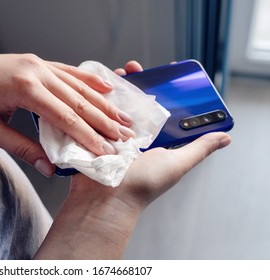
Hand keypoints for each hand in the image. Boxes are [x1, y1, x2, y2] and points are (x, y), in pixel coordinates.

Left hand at [0, 47, 134, 175]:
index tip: (108, 152)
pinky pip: (69, 71)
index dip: (89, 137)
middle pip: (79, 100)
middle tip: (127, 137)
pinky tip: (107, 88)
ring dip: (104, 103)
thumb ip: (23, 148)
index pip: (66, 118)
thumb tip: (51, 169)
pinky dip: (90, 80)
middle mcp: (36, 71)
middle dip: (105, 121)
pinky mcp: (37, 61)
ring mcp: (38, 63)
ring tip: (124, 118)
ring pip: (79, 85)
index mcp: (24, 89)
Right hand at [34, 60, 232, 258]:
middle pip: (135, 102)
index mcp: (152, 139)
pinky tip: (95, 87)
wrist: (106, 201)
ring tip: (116, 72)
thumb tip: (225, 137)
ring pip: (114, 104)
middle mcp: (132, 135)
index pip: (160, 108)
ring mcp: (110, 134)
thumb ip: (198, 149)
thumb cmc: (143, 185)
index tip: (164, 72)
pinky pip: (94, 114)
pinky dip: (95, 100)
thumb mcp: (176, 164)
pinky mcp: (93, 135)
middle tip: (133, 67)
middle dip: (135, 82)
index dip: (162, 89)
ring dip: (114, 87)